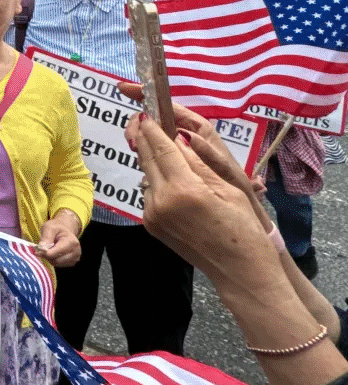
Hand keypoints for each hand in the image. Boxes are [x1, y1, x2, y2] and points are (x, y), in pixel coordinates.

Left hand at [37, 211, 81, 266]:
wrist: (66, 229)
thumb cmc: (57, 228)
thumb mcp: (49, 227)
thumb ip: (45, 238)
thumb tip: (40, 250)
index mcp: (71, 242)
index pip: (55, 253)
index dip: (44, 253)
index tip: (36, 251)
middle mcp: (76, 252)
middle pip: (56, 260)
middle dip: (46, 255)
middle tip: (42, 248)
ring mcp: (75, 258)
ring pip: (56, 263)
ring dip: (49, 258)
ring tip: (49, 248)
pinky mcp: (72, 262)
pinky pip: (58, 265)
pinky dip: (53, 259)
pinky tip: (54, 252)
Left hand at [127, 114, 273, 290]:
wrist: (239, 271)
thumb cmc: (243, 229)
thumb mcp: (227, 189)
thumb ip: (198, 163)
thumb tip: (179, 138)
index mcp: (184, 189)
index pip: (162, 148)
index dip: (153, 128)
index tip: (146, 113)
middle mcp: (162, 200)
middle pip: (147, 159)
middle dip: (144, 138)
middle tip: (142, 120)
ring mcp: (153, 214)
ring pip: (146, 175)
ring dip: (151, 160)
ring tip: (159, 146)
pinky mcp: (151, 224)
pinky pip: (149, 193)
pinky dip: (156, 181)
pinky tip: (167, 177)